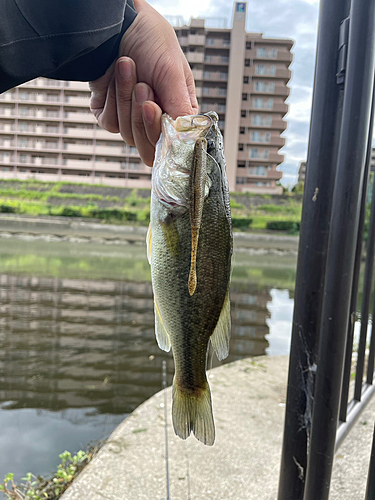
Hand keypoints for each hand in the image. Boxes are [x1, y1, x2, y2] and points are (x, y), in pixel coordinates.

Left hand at [89, 0, 197, 166]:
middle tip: (142, 85)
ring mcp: (132, 120)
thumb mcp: (172, 73)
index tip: (152, 107)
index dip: (159, 131)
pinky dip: (112, 98)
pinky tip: (115, 76)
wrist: (116, 24)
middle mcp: (156, 120)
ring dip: (126, 99)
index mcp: (177, 112)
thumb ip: (181, 109)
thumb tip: (188, 141)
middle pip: (148, 145)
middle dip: (141, 115)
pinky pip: (110, 123)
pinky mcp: (111, 116)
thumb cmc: (150, 40)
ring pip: (128, 133)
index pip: (171, 143)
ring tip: (128, 68)